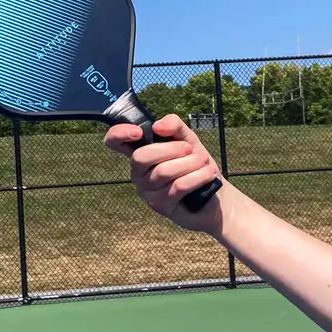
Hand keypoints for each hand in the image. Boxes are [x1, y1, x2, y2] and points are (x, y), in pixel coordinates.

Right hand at [103, 114, 224, 232]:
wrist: (216, 195)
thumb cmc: (197, 165)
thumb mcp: (188, 139)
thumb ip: (174, 126)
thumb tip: (158, 126)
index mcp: (140, 151)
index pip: (115, 141)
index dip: (118, 133)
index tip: (138, 132)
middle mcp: (138, 172)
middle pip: (140, 157)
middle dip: (170, 149)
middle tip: (189, 149)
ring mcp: (147, 191)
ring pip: (163, 172)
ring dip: (189, 163)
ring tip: (204, 161)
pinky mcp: (161, 205)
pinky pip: (176, 187)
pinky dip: (196, 177)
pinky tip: (208, 173)